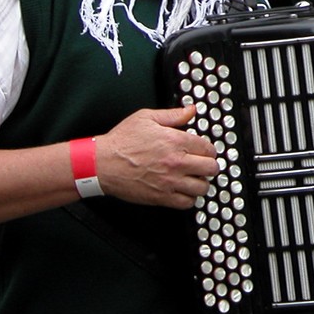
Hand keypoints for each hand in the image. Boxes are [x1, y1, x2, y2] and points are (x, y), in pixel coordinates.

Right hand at [94, 105, 218, 208]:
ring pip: (202, 187)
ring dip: (201, 183)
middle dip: (210, 166)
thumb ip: (173, 115)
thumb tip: (191, 110)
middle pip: (211, 168)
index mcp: (176, 141)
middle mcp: (176, 162)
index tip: (205, 152)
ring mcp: (170, 182)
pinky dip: (189, 198)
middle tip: (204, 165)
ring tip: (195, 178)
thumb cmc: (121, 141)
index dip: (208, 150)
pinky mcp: (161, 197)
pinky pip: (187, 203)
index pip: (208, 148)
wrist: (102, 164)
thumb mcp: (146, 118)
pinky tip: (184, 191)